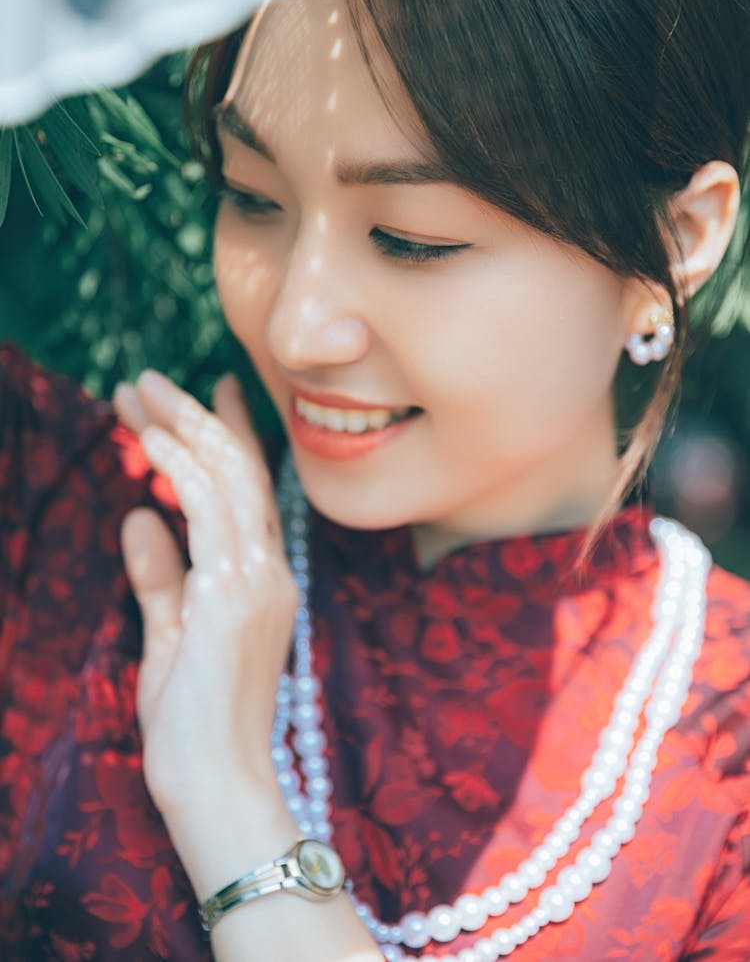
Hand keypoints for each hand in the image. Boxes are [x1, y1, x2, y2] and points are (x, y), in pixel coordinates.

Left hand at [112, 371, 297, 818]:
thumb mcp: (171, 637)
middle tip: (150, 379)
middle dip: (194, 416)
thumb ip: (159, 577)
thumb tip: (136, 518)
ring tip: (138, 390)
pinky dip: (182, 467)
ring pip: (229, 478)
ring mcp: (257, 581)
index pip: (252, 489)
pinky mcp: (232, 595)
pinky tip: (151, 437)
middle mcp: (270, 570)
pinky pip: (210, 511)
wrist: (216, 786)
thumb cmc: (193, 723)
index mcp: (262, 579)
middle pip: (240, 471)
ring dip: (182, 426)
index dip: (232, 433)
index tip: (211, 388)